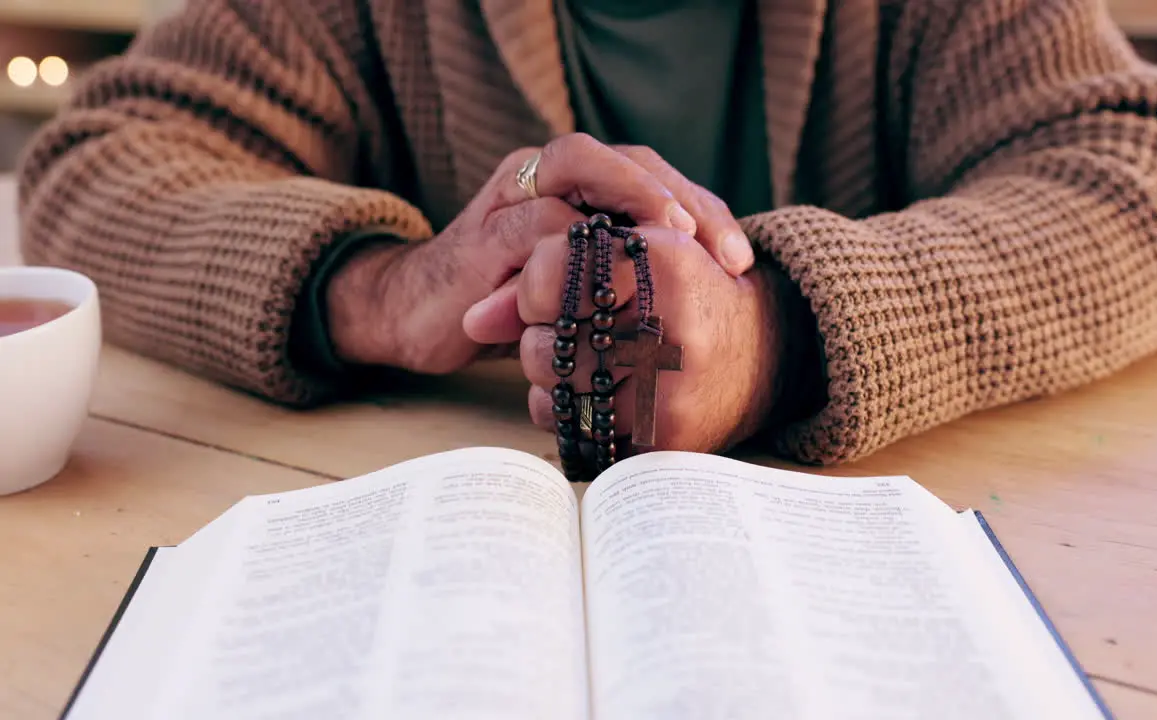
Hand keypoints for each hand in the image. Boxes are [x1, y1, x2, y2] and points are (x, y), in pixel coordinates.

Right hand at [462, 143, 754, 347]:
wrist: (414, 316)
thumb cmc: (507, 304)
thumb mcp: (577, 291)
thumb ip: (622, 277)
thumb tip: (704, 295)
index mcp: (573, 186)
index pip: (650, 175)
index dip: (701, 209)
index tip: (741, 259)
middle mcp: (542, 177)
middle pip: (625, 157)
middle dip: (681, 197)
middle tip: (724, 250)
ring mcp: (509, 198)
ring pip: (578, 165)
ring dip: (636, 196)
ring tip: (681, 238)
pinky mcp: (481, 236)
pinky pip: (533, 222)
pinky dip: (576, 242)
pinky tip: (614, 271)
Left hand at [515, 226, 805, 453]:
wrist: (767, 355)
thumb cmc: (686, 296)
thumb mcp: (638, 258)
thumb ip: (554, 270)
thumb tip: (471, 320)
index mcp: (669, 260)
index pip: (554, 270)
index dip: (537, 286)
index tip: (554, 293)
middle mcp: (675, 323)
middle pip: (548, 337)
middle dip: (544, 338)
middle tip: (575, 334)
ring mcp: (673, 386)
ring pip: (555, 386)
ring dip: (552, 378)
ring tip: (589, 363)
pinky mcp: (668, 436)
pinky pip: (577, 429)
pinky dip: (569, 414)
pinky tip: (598, 396)